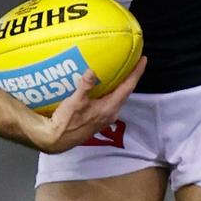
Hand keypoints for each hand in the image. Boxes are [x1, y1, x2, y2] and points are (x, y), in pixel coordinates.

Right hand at [29, 57, 146, 153]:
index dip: (136, 73)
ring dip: (120, 85)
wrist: (57, 140)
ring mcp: (105, 117)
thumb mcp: (75, 102)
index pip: (128, 87)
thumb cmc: (66, 123)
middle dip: (130, 77)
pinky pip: (110, 101)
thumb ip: (85, 86)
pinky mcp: (98, 119)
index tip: (143, 60)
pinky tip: (104, 86)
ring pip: (117, 97)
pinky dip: (110, 91)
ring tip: (120, 71)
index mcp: (109, 108)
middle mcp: (111, 113)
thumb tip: (92, 71)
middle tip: (133, 63)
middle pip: (125, 92)